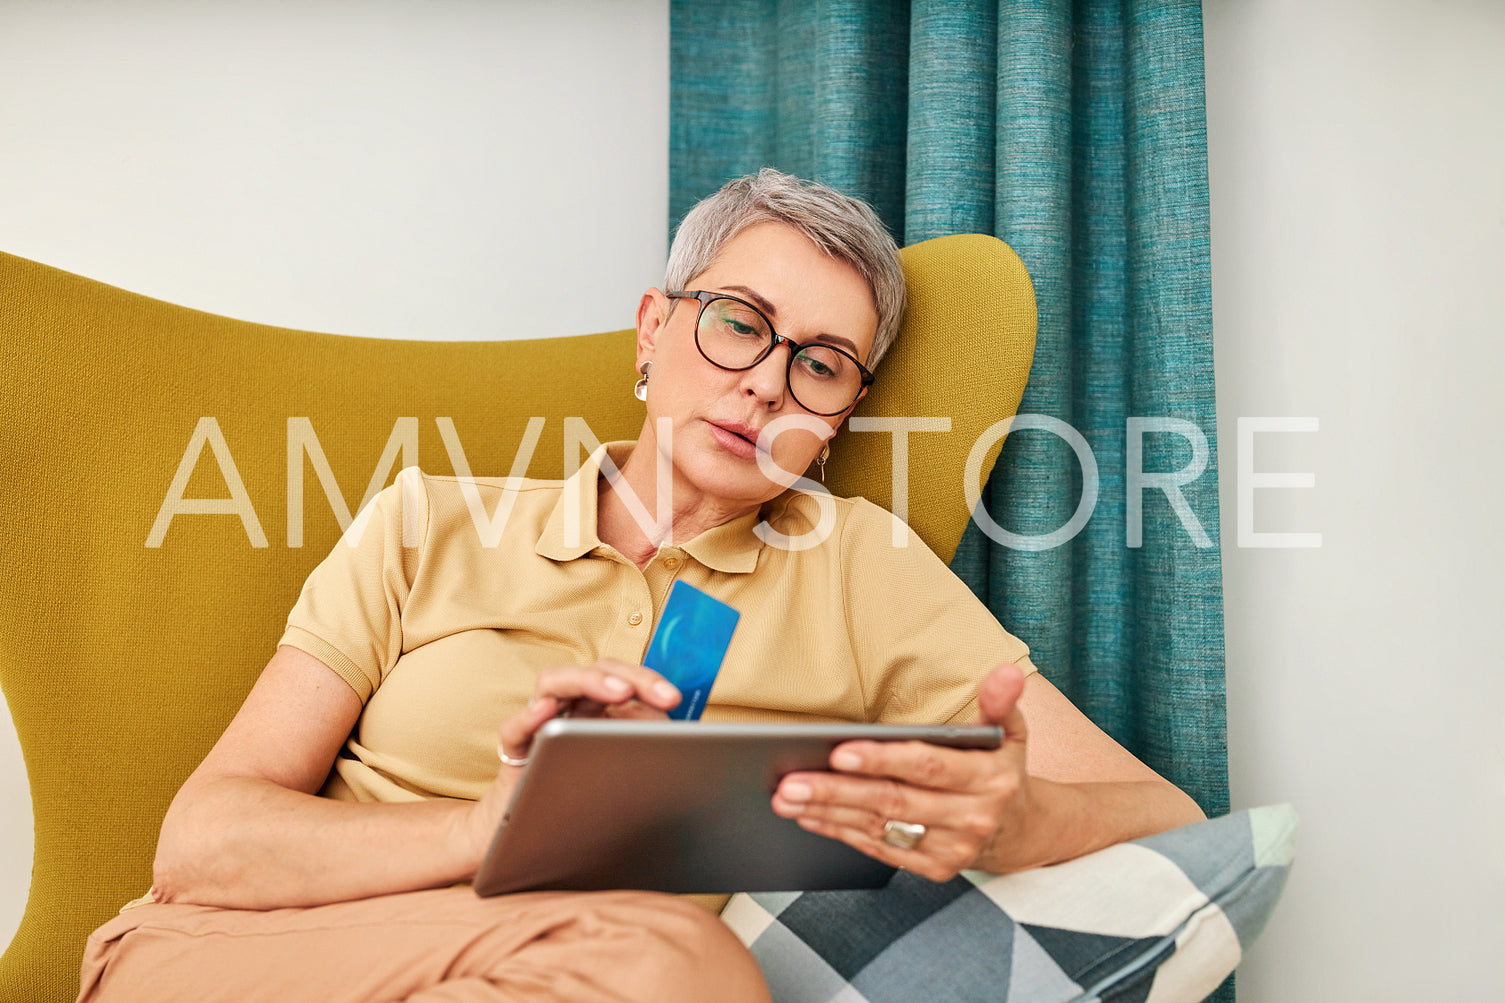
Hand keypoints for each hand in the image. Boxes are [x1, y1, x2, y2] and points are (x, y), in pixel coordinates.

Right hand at [455, 659, 681, 870]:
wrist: (528, 843)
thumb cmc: (581, 797)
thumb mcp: (625, 767)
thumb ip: (647, 745)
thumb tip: (682, 739)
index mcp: (598, 708)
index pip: (623, 679)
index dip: (649, 682)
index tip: (673, 698)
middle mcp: (569, 708)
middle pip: (595, 672)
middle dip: (632, 678)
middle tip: (661, 695)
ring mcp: (539, 725)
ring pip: (553, 682)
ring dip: (588, 682)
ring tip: (618, 692)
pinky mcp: (515, 752)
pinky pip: (513, 728)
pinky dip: (528, 717)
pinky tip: (547, 713)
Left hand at [770, 661, 1030, 881]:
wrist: (1021, 831)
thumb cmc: (1001, 769)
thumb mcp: (1011, 732)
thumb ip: (1001, 702)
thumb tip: (1007, 672)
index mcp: (988, 780)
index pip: (926, 767)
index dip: (882, 760)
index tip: (838, 751)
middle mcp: (971, 818)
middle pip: (893, 802)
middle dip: (837, 791)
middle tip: (791, 781)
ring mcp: (952, 849)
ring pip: (880, 828)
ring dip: (829, 813)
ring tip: (786, 798)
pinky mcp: (934, 869)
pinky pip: (881, 850)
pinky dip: (843, 832)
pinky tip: (810, 817)